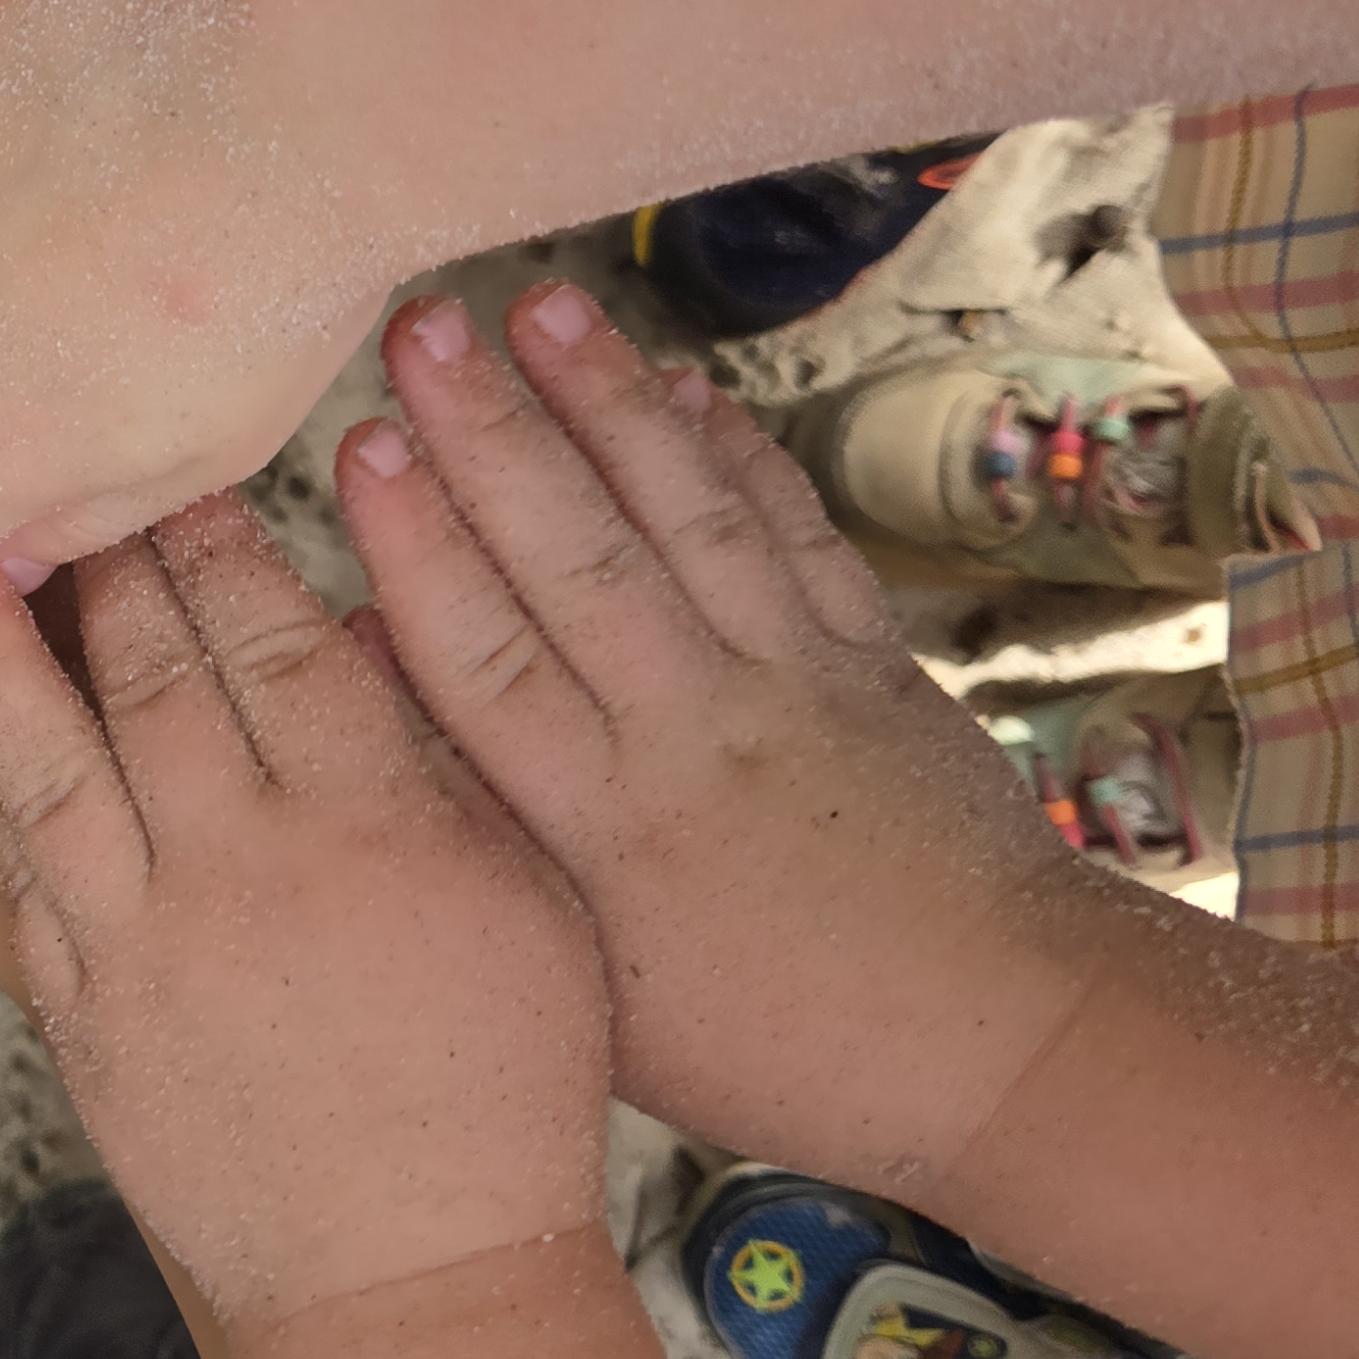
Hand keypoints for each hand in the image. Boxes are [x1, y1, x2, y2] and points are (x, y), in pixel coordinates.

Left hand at [0, 495, 608, 1333]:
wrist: (405, 1272)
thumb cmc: (499, 1087)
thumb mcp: (525, 899)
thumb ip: (442, 760)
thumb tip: (366, 628)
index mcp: (374, 825)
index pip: (280, 639)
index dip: (220, 549)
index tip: (182, 489)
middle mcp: (248, 867)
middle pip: (159, 676)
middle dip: (104, 572)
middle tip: (55, 493)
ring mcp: (150, 942)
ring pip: (57, 761)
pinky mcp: (85, 1011)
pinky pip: (23, 871)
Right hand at [344, 282, 1105, 1192]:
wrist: (996, 1053)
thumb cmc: (769, 1050)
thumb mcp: (597, 991)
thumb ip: (488, 844)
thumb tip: (376, 704)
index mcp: (606, 834)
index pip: (488, 664)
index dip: (420, 549)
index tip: (361, 447)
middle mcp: (693, 740)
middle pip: (574, 563)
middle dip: (492, 434)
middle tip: (421, 325)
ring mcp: (791, 690)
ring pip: (684, 525)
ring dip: (607, 407)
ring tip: (541, 306)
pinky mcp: (874, 666)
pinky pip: (796, 541)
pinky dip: (740, 457)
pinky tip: (682, 386)